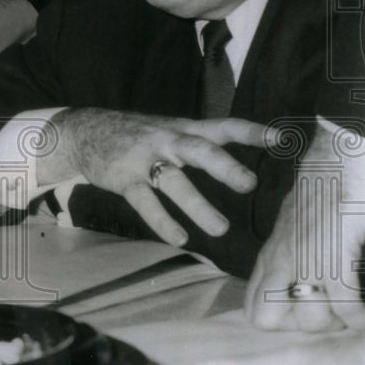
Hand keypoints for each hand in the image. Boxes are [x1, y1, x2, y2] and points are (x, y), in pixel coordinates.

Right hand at [39, 109, 263, 246]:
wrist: (83, 130)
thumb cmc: (135, 135)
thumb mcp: (169, 130)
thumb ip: (199, 144)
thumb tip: (240, 165)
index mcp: (183, 130)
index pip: (222, 127)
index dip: (251, 133)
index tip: (281, 140)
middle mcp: (167, 141)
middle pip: (199, 150)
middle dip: (224, 166)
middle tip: (248, 184)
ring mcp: (144, 159)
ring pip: (173, 181)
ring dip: (196, 204)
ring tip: (220, 228)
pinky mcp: (123, 178)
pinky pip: (145, 202)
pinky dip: (162, 220)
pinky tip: (179, 238)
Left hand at [245, 127, 364, 331]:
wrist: (339, 159)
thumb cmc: (324, 193)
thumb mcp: (293, 228)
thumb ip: (288, 258)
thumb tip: (296, 292)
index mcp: (272, 256)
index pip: (256, 312)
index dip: (282, 324)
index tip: (308, 314)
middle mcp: (281, 260)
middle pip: (275, 322)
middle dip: (308, 327)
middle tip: (333, 313)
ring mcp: (304, 257)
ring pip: (311, 320)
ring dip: (338, 321)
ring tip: (353, 307)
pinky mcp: (333, 252)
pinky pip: (343, 304)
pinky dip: (360, 314)